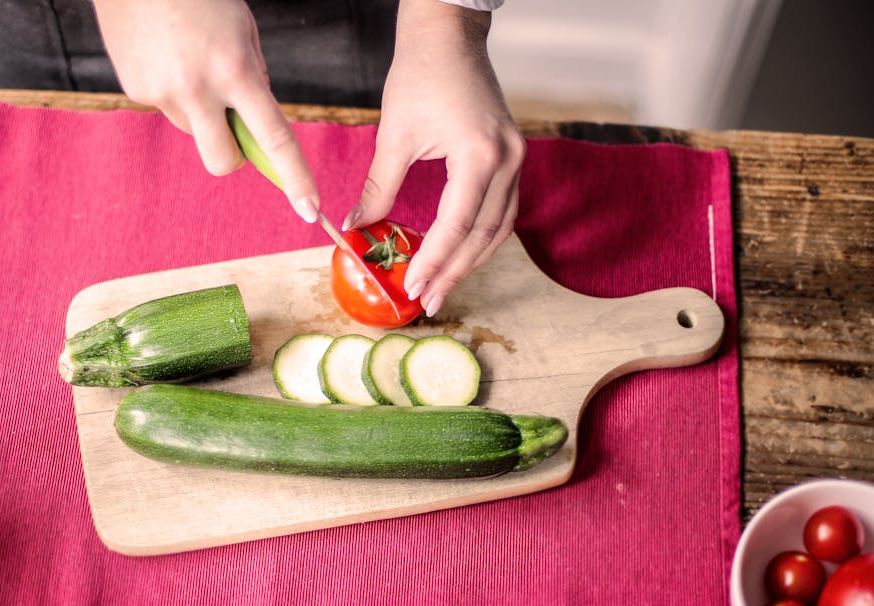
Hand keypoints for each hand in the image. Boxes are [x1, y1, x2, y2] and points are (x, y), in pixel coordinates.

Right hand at [93, 0, 320, 221]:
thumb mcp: (243, 30)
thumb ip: (253, 79)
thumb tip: (253, 125)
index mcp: (234, 71)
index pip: (274, 139)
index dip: (295, 178)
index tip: (309, 209)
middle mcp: (196, 90)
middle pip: (224, 161)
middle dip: (235, 155)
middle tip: (235, 124)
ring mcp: (161, 93)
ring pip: (194, 129)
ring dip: (201, 111)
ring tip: (190, 60)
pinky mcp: (135, 90)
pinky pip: (167, 107)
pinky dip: (174, 90)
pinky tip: (166, 54)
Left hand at [343, 0, 523, 315]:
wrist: (449, 36)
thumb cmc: (421, 75)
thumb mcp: (394, 136)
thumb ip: (378, 189)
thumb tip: (356, 230)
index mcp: (479, 155)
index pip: (457, 225)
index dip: (434, 261)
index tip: (412, 288)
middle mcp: (507, 161)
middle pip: (484, 236)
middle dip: (454, 272)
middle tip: (427, 301)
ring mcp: (517, 160)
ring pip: (499, 229)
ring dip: (471, 261)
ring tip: (442, 287)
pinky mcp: (513, 158)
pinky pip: (502, 211)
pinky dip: (481, 237)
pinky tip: (459, 255)